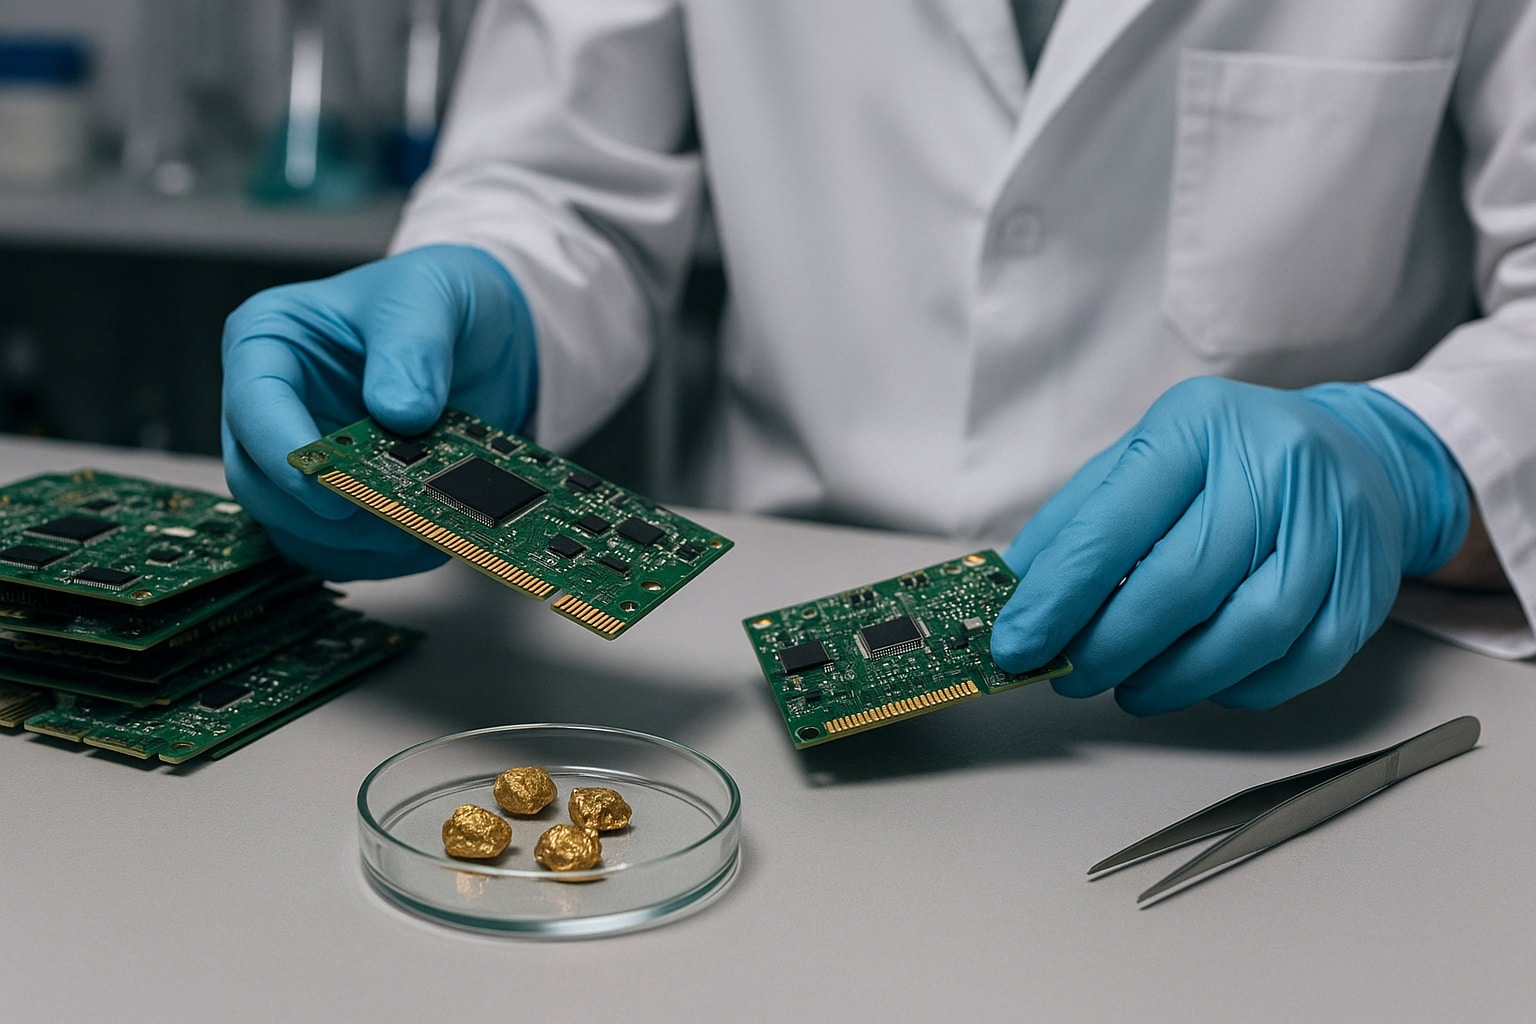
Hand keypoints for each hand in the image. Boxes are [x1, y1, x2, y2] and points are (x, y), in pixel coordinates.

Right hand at [221, 244, 537, 579]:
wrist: (482, 333)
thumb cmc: (436, 301)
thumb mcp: (430, 299)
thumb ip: (414, 349)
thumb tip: (400, 413)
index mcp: (270, 342)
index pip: (253, 404)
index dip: (283, 451)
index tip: (331, 484)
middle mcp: (272, 408)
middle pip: (258, 480)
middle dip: (319, 510)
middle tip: (388, 515)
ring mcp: (299, 460)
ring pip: (292, 528)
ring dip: (353, 543)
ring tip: (421, 529)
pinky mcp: (333, 499)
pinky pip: (337, 549)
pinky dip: (378, 556)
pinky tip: (427, 539)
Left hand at [990, 377, 1469, 713]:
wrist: (1357, 453)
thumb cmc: (1228, 462)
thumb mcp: (1143, 459)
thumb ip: (1076, 523)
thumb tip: (1016, 597)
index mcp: (1199, 426)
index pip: (1115, 524)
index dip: (1058, 597)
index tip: (1016, 645)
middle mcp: (1274, 467)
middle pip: (1181, 583)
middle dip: (1110, 646)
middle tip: (1069, 674)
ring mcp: (1332, 527)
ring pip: (1248, 631)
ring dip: (1174, 679)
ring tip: (1129, 687)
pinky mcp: (1366, 586)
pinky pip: (1299, 661)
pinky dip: (1238, 687)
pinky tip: (1199, 682)